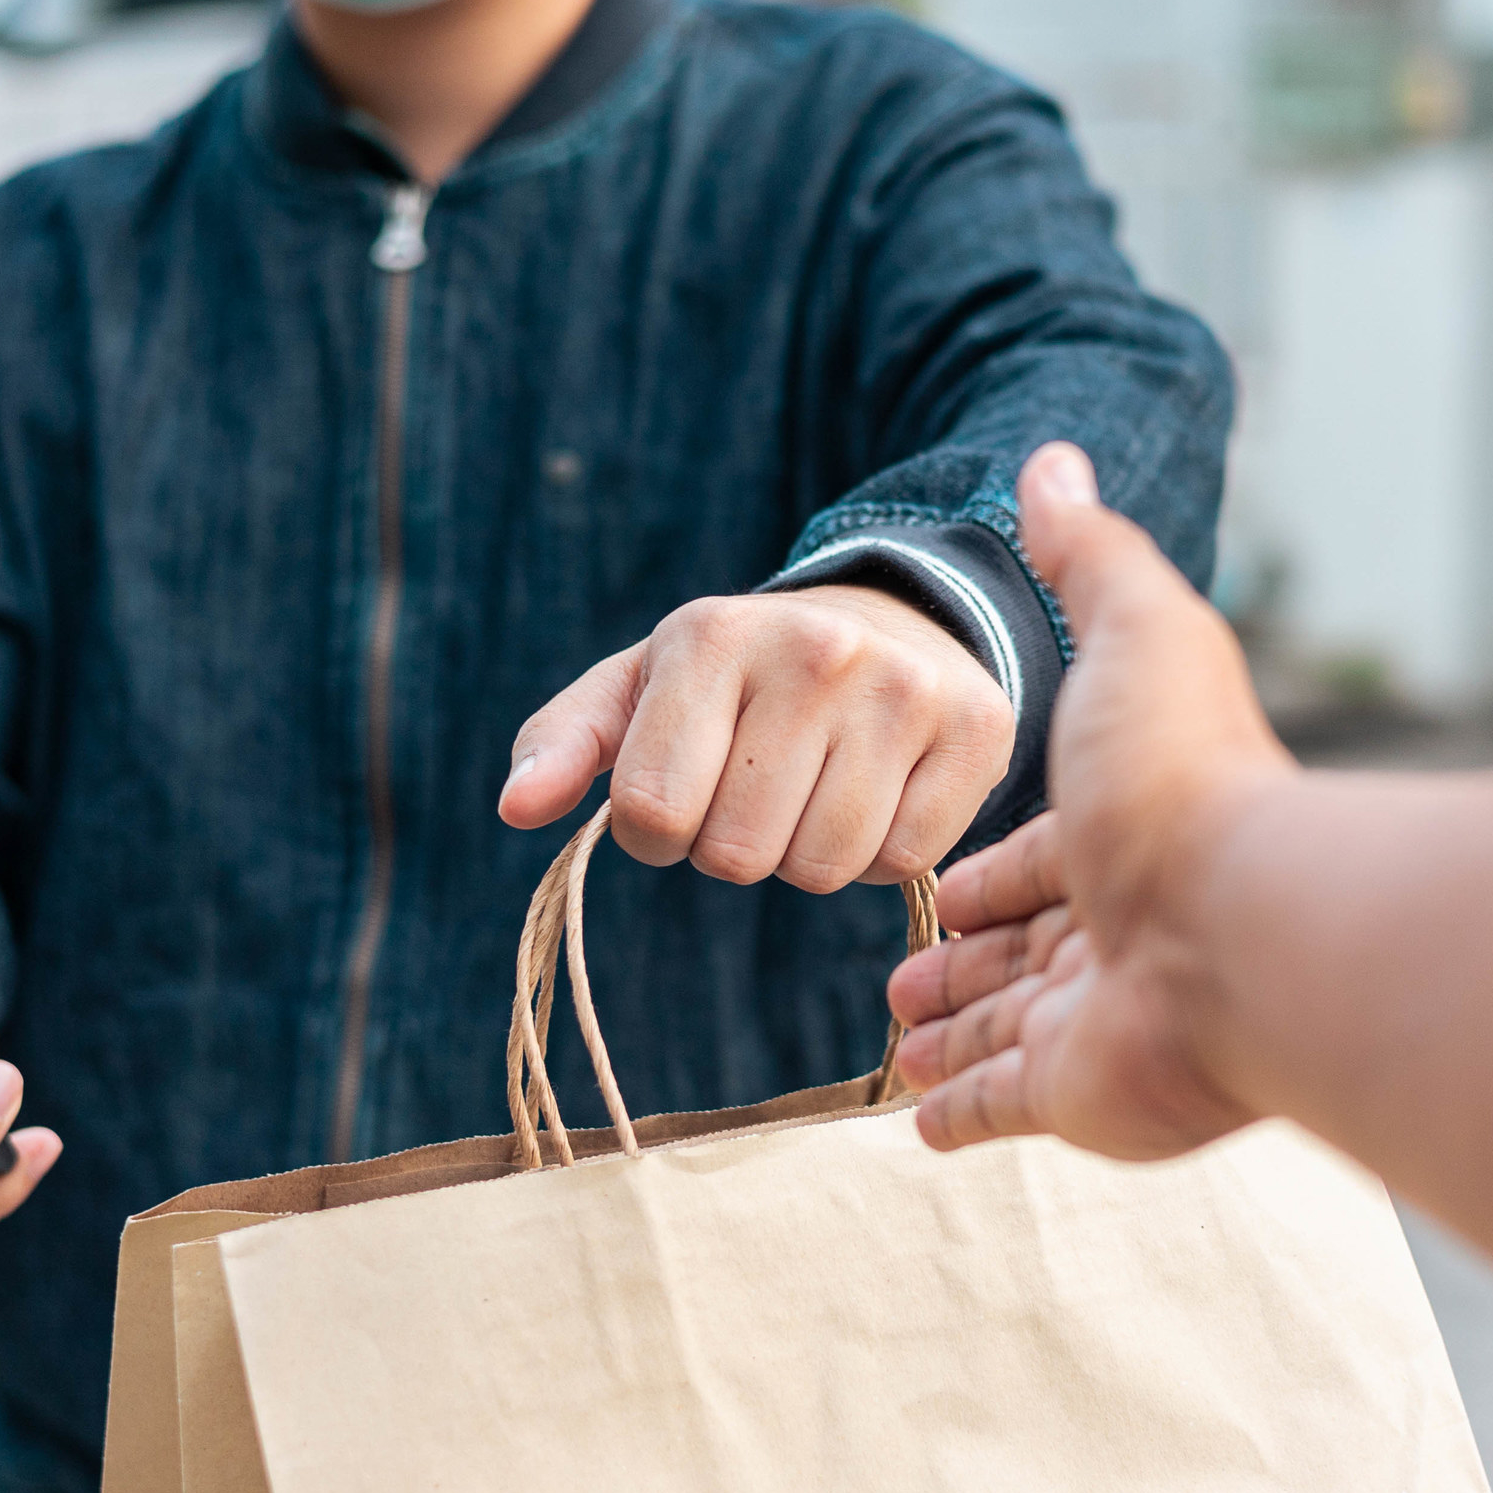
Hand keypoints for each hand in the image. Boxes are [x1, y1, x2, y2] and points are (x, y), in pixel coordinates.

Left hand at [500, 581, 1014, 889]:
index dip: (656, 833)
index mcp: (712, 638)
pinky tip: (877, 793)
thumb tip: (516, 806)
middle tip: (757, 790)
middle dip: (732, 846)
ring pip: (821, 868)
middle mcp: (814, 651)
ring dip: (805, 856)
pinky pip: (902, 861)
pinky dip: (879, 854)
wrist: (889, 624)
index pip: (650, 811)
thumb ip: (564, 741)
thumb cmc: (739, 680)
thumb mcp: (641, 689)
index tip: (680, 797)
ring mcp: (903, 689)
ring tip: (814, 790)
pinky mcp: (975, 728)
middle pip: (735, 854)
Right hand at [885, 442, 1295, 1158]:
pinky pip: (1004, 1113)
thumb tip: (1054, 458)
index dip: (989, 874)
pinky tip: (919, 1121)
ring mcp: (1101, 1023)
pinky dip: (959, 1116)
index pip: (1041, 861)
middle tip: (903, 981)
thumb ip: (1091, 556)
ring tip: (898, 1044)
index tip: (942, 887)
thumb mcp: (1139, 633)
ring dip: (953, 1040)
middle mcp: (1118, 932)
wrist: (1245, 929)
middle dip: (963, 965)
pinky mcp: (1078, 1096)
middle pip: (1023, 953)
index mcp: (1125, 836)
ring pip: (1006, 1036)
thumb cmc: (1188, 784)